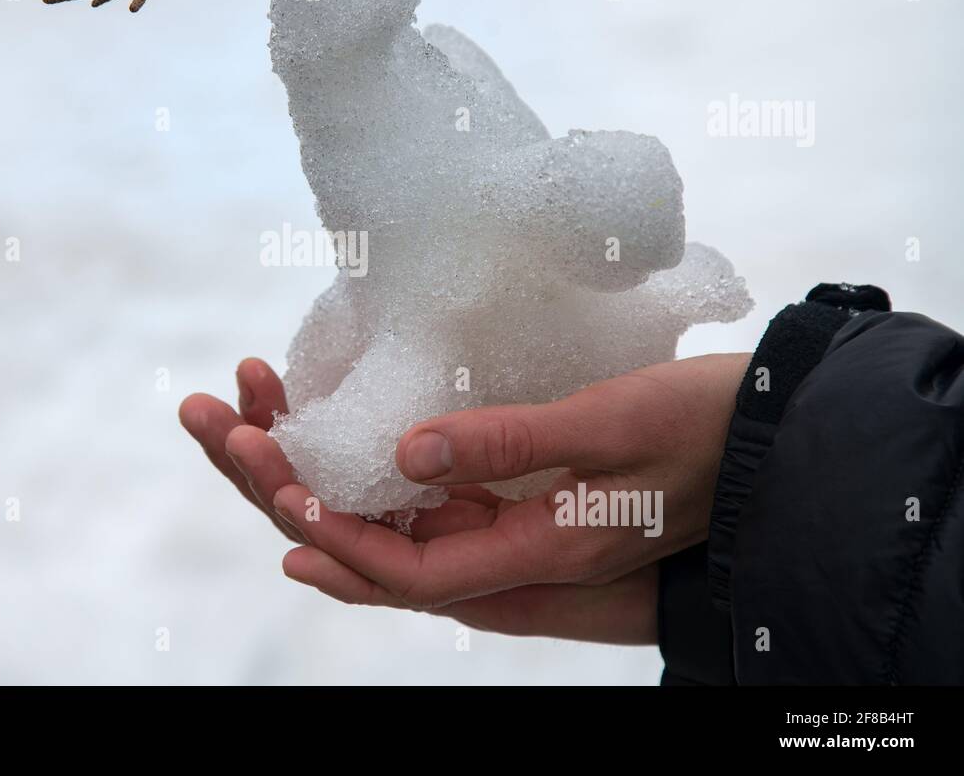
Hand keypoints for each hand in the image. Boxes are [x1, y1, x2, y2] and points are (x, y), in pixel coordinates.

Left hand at [272, 353, 747, 628]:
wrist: (771, 435)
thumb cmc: (705, 425)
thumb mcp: (614, 423)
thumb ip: (514, 442)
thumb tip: (408, 449)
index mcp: (542, 550)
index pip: (415, 570)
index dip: (341, 536)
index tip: (281, 487)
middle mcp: (520, 552)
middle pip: (386, 554)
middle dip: (296, 500)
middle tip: (223, 431)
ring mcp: (519, 530)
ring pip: (400, 528)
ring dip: (323, 484)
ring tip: (252, 426)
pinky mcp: (523, 500)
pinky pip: (430, 509)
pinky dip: (372, 481)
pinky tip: (335, 449)